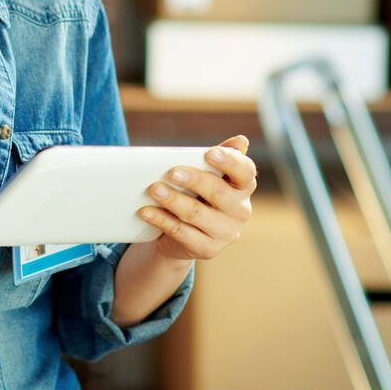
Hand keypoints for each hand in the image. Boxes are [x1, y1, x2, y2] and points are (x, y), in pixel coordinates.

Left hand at [139, 135, 255, 262]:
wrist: (183, 234)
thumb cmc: (197, 194)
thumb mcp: (206, 175)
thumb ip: (217, 157)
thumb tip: (241, 140)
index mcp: (243, 187)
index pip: (245, 172)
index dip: (229, 161)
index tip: (209, 153)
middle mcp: (240, 211)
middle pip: (218, 192)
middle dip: (194, 180)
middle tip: (171, 172)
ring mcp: (226, 233)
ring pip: (197, 214)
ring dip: (173, 200)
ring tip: (153, 189)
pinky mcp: (208, 249)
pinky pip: (181, 233)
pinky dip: (161, 220)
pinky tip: (145, 211)